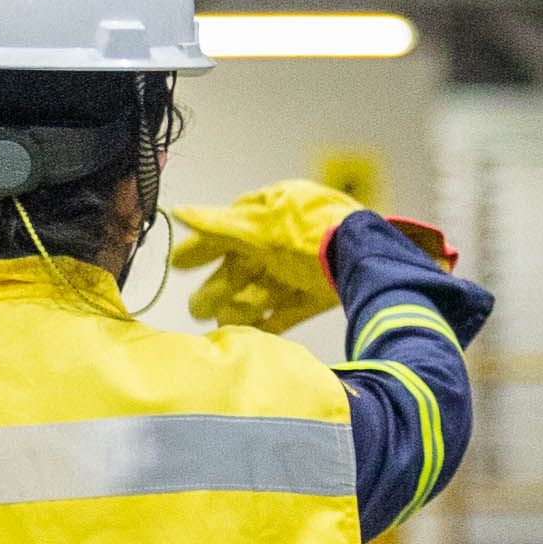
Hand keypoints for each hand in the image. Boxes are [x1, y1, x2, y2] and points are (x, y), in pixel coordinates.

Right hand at [167, 180, 366, 332]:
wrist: (364, 260)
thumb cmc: (310, 234)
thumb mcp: (259, 229)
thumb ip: (219, 226)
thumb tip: (179, 213)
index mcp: (276, 210)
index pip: (230, 228)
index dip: (203, 247)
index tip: (178, 265)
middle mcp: (290, 237)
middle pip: (246, 263)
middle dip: (219, 285)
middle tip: (195, 307)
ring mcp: (308, 266)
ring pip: (265, 287)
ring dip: (241, 304)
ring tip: (220, 321)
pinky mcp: (323, 294)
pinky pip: (291, 309)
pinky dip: (271, 320)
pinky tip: (252, 333)